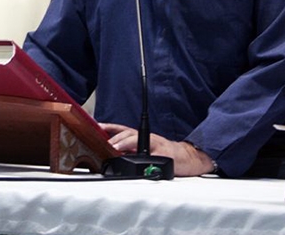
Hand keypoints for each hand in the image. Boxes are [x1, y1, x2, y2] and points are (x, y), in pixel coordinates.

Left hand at [99, 123, 215, 176]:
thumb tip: (112, 153)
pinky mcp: (165, 155)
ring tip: (116, 148)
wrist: (186, 157)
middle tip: (107, 143)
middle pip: (129, 134)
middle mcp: (147, 138)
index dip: (110, 127)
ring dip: (126, 144)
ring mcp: (156, 145)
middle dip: (117, 138)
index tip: (98, 126)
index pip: (122, 129)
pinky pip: (153, 156)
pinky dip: (145, 158)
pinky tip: (139, 159)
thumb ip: (130, 150)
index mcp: (141, 136)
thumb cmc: (164, 153)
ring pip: (139, 141)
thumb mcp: (144, 149)